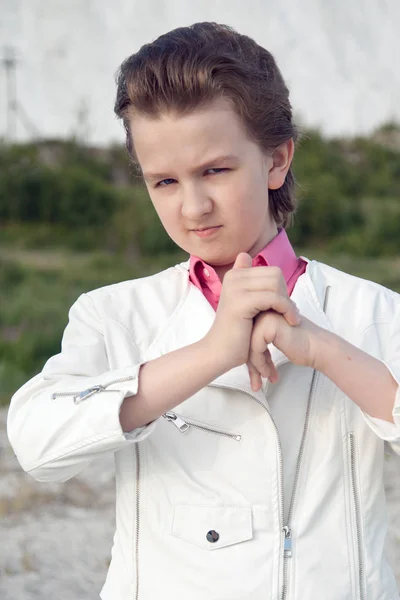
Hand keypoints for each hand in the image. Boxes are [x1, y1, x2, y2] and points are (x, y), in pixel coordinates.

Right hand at [205, 253, 300, 372]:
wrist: (219, 352)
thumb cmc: (236, 332)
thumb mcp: (244, 303)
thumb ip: (249, 282)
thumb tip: (245, 255)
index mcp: (235, 275)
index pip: (271, 271)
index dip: (282, 289)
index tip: (284, 307)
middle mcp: (233, 277)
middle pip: (275, 274)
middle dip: (286, 293)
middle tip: (289, 313)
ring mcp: (235, 288)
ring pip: (276, 284)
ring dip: (288, 302)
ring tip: (291, 318)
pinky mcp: (240, 302)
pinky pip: (273, 297)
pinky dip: (286, 309)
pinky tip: (290, 321)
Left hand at [247, 310, 320, 390]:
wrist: (318, 348)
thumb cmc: (301, 346)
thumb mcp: (275, 340)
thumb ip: (259, 340)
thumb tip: (240, 354)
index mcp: (263, 311)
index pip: (247, 335)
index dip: (251, 356)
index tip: (256, 372)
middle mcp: (262, 311)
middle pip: (246, 340)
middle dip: (251, 363)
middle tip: (257, 380)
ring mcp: (265, 316)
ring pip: (248, 345)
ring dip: (256, 366)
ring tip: (265, 377)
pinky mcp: (268, 325)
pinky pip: (255, 348)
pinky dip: (260, 363)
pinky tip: (268, 372)